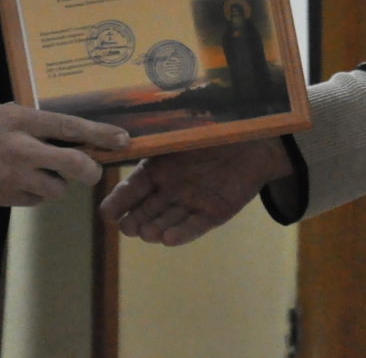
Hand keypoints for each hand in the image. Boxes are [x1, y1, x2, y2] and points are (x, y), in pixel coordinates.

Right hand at [0, 103, 128, 206]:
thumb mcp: (3, 112)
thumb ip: (33, 119)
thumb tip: (66, 128)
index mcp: (23, 121)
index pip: (70, 127)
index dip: (100, 134)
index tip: (122, 139)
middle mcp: (23, 148)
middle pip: (73, 164)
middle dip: (90, 170)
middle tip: (92, 170)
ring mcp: (16, 176)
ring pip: (57, 188)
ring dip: (57, 183)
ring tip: (42, 173)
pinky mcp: (9, 197)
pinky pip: (37, 200)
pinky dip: (37, 194)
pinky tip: (24, 183)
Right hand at [98, 136, 292, 245]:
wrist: (258, 140)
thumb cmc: (218, 129)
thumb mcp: (185, 128)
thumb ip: (162, 134)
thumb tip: (130, 126)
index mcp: (159, 167)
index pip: (133, 187)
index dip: (119, 200)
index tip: (106, 213)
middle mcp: (171, 188)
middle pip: (147, 209)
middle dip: (136, 220)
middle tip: (128, 228)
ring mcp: (191, 202)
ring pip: (168, 220)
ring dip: (157, 229)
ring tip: (148, 234)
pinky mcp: (213, 213)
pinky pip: (195, 226)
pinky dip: (182, 233)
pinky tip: (168, 239)